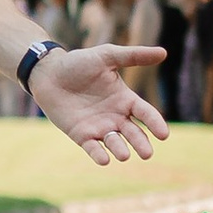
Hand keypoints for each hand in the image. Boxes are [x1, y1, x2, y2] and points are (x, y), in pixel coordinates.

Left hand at [29, 40, 170, 166]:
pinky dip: (98, 154)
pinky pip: (92, 148)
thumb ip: (133, 56)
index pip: (146, 114)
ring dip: (120, 150)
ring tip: (124, 155)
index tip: (164, 134)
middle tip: (147, 153)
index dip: (155, 123)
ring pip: (115, 142)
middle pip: (133, 133)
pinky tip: (104, 160)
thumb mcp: (107, 56)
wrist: (48, 73)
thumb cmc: (78, 63)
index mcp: (125, 99)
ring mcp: (99, 127)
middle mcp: (116, 116)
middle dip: (141, 143)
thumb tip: (164, 52)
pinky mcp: (81, 135)